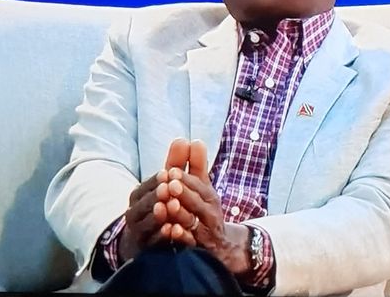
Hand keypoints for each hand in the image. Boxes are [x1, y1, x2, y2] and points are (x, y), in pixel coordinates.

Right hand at [118, 138, 189, 260]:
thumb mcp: (171, 184)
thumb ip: (178, 163)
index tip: (167, 173)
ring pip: (146, 222)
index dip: (157, 180)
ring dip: (158, 215)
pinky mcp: (144, 249)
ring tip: (169, 207)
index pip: (147, 185)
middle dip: (157, 195)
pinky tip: (171, 229)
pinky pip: (152, 242)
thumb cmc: (162, 204)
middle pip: (144, 203)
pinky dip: (161, 236)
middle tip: (168, 189)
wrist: (147, 240)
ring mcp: (138, 231)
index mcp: (140, 194)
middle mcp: (134, 212)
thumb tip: (186, 139)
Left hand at [165, 140, 251, 275]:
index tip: (171, 171)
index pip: (199, 185)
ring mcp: (205, 232)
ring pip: (193, 222)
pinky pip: (190, 244)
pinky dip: (181, 237)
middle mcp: (209, 213)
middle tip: (169, 184)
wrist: (222, 247)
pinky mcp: (199, 250)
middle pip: (197, 202)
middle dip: (184, 192)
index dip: (185, 178)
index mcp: (209, 196)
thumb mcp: (202, 188)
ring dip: (180, 213)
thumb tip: (194, 140)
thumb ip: (196, 166)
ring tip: (168, 205)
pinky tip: (170, 230)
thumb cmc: (204, 210)